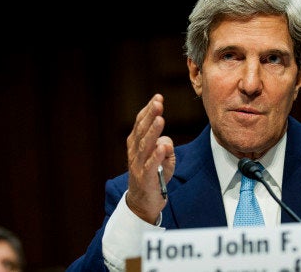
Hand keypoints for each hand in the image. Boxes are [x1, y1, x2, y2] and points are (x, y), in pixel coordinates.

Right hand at [125, 94, 175, 223]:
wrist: (143, 203)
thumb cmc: (154, 176)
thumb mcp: (163, 158)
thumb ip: (165, 146)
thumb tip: (166, 142)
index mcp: (136, 145)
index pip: (141, 124)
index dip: (148, 111)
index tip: (158, 97)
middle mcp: (134, 153)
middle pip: (142, 131)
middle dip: (150, 116)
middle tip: (158, 103)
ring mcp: (137, 166)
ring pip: (145, 146)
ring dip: (153, 132)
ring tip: (160, 119)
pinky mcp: (144, 179)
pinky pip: (150, 165)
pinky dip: (156, 156)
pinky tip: (163, 146)